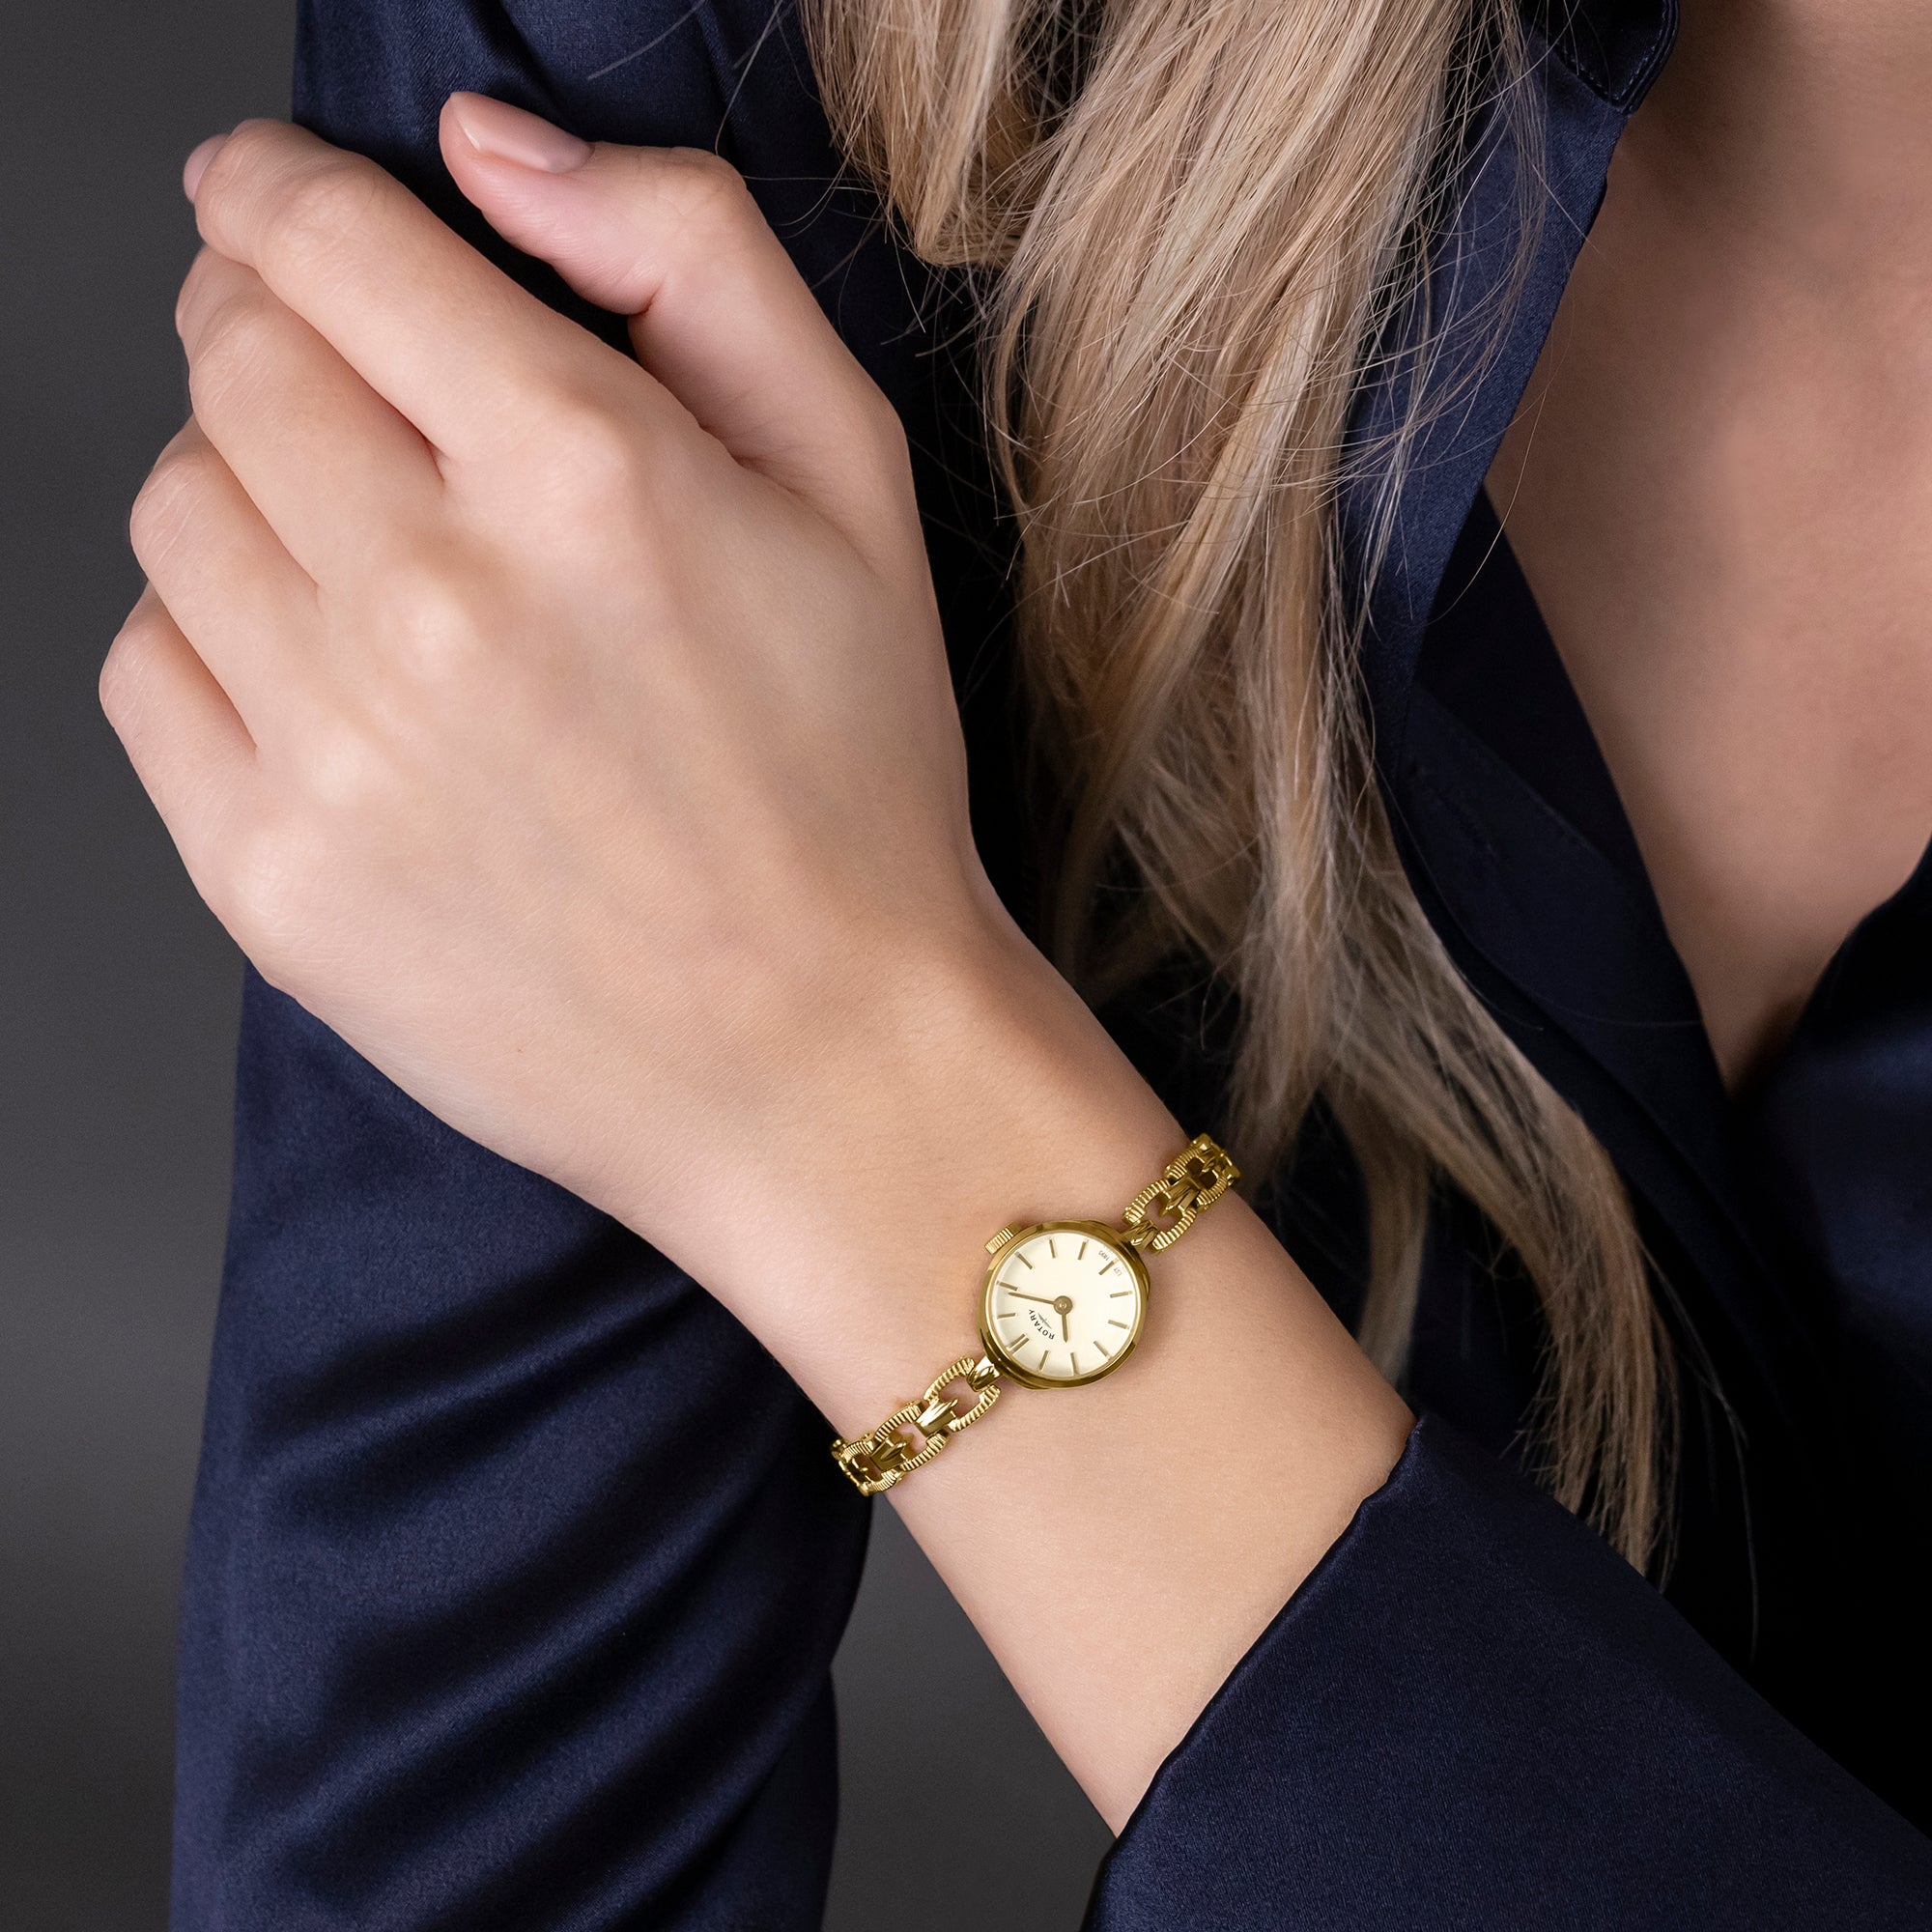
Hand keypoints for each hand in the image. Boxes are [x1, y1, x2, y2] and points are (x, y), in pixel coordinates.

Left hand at [105, 99, 1036, 1295]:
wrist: (821, 1062)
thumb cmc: (853, 785)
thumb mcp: (853, 481)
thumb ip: (691, 257)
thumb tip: (492, 148)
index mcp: (586, 476)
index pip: (322, 240)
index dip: (274, 188)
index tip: (265, 195)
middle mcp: (437, 603)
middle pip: (226, 360)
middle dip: (264, 327)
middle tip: (341, 376)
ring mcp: (336, 752)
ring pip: (171, 509)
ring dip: (244, 487)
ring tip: (369, 556)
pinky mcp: (272, 880)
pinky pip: (147, 670)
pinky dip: (211, 639)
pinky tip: (335, 681)